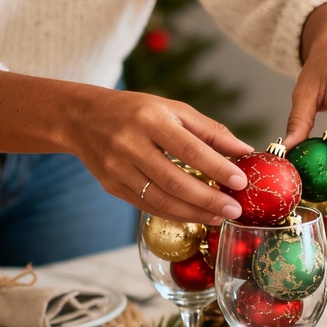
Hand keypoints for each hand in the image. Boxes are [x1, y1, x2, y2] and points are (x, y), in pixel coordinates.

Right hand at [67, 88, 250, 224]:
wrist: (82, 118)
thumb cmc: (136, 111)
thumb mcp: (173, 109)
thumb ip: (209, 131)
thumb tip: (244, 151)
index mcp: (150, 120)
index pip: (190, 149)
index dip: (217, 168)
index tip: (241, 182)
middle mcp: (131, 145)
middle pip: (175, 181)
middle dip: (209, 199)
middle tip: (235, 210)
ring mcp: (118, 169)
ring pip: (161, 200)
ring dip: (195, 213)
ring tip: (219, 217)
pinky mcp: (112, 187)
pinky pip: (149, 206)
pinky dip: (175, 214)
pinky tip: (195, 215)